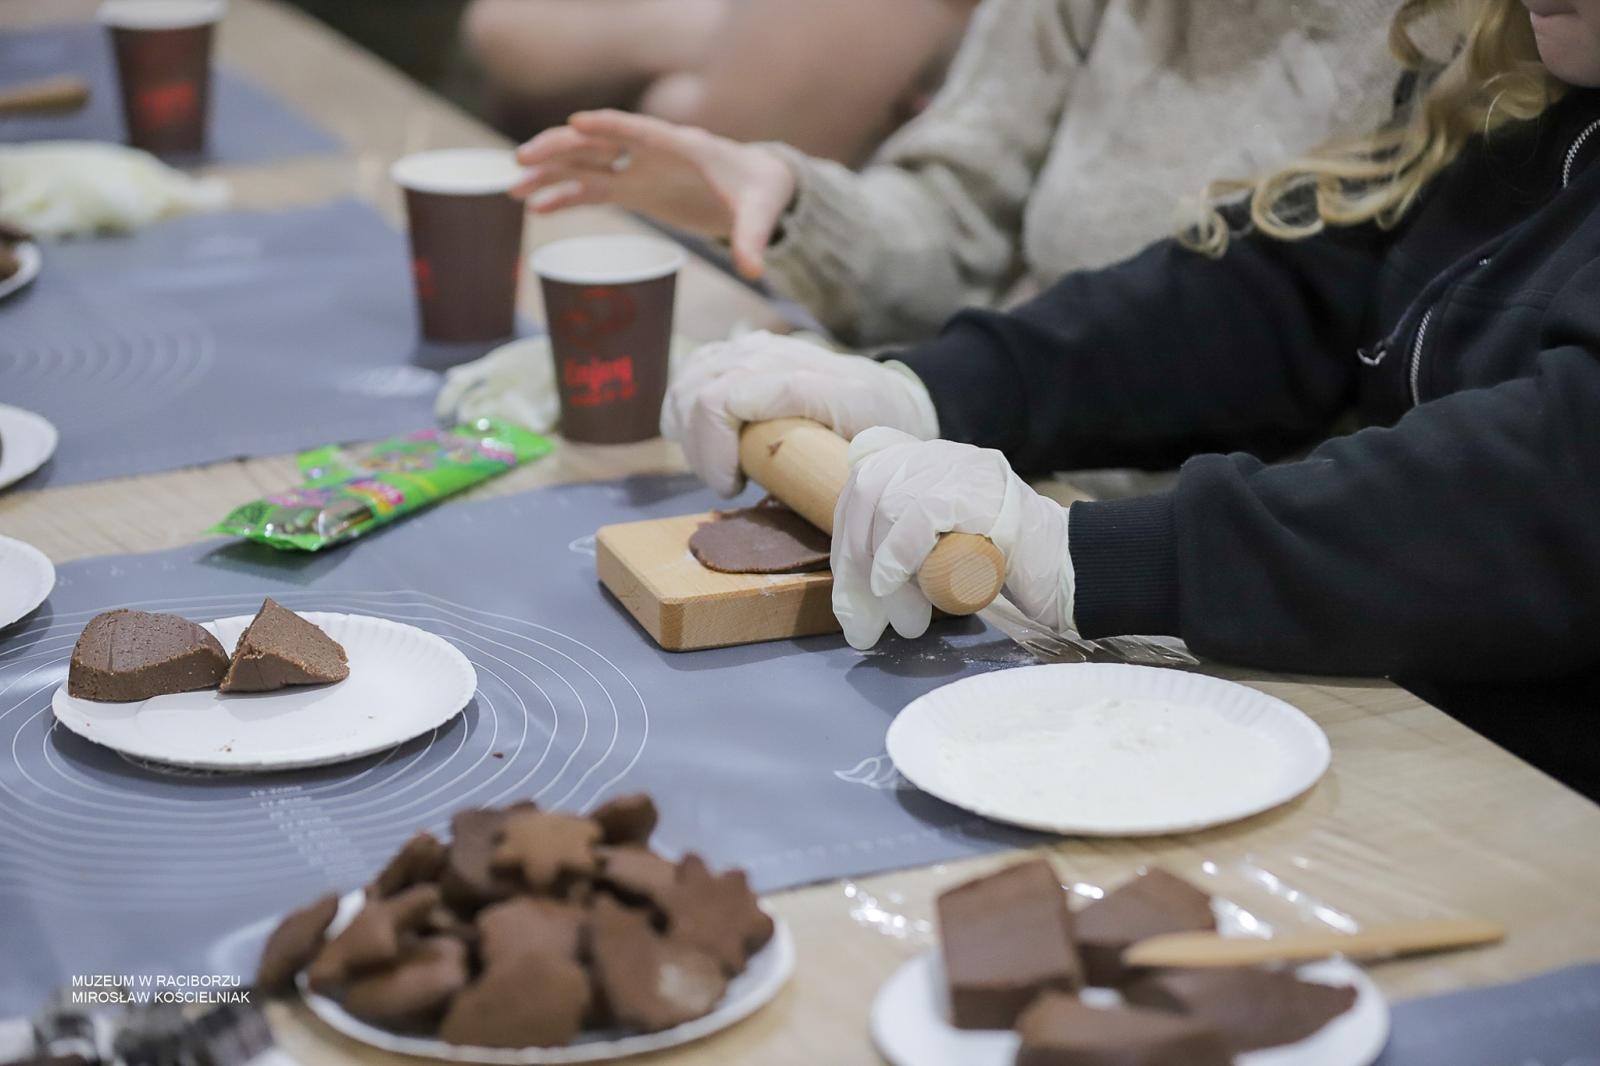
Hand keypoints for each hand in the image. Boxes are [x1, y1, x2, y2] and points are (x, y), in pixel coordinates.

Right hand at [512, 110, 795, 279]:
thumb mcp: (758, 213)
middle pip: (597, 143)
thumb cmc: (759, 192)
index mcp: (681, 146)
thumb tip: (754, 271)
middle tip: (521, 159)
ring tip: (512, 188)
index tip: (576, 122)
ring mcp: (639, 170)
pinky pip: (593, 189)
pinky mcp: (636, 190)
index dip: (608, 125)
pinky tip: (536, 208)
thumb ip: (752, 238)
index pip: (639, 130)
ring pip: (586, 165)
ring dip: (550, 174)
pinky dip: (566, 197)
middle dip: (559, 149)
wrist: (759, 188)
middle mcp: (651, 153)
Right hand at [662, 331, 939, 496]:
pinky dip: (687, 404)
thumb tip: (758, 436)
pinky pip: (694, 369)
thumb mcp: (863, 430)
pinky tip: (705, 432)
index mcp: (793, 375)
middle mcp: (765, 353)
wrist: (891, 397)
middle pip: (694, 393)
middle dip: (698, 448)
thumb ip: (816, 425)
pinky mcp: (743, 352)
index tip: (733, 488)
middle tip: (729, 482)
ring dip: (689, 429)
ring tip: (720, 462)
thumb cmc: (879, 422)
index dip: (710, 453)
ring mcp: (751, 349)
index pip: (716, 402)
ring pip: (687, 381)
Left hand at [831, 428, 1074, 649]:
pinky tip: (889, 584)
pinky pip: (918, 515)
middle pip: (868, 488)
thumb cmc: (1007, 569)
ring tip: (892, 615)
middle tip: (860, 617)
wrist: (1068, 574)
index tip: (850, 581)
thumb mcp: (943, 547)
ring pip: (885, 501)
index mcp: (933, 459)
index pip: (867, 473)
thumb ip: (905, 541)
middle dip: (852, 556)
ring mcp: (965, 467)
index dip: (847, 528)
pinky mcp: (980, 492)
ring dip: (872, 567)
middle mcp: (946, 454)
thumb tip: (853, 575)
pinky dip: (894, 554)